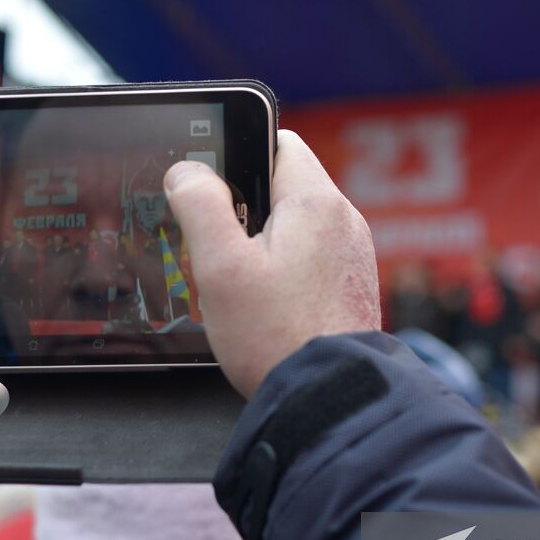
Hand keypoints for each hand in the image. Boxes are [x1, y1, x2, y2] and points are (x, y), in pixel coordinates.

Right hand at [164, 130, 380, 397]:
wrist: (329, 397)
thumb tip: (187, 171)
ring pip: (297, 224)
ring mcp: (351, 254)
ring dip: (263, 240)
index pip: (277, 141)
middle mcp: (344, 220)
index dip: (238, 151)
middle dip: (245, 205)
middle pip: (285, 185)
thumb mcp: (222, 267)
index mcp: (316, 201)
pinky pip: (312, 256)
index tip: (208, 181)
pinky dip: (285, 267)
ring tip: (237, 277)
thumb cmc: (278, 336)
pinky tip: (265, 301)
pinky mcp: (350, 286)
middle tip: (215, 240)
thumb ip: (200, 207)